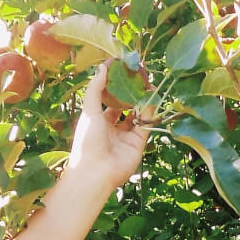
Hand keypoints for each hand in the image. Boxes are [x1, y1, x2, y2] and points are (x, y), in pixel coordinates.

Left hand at [64, 61, 150, 195]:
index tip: (122, 72)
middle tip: (139, 76)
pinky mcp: (138, 144)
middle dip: (131, 93)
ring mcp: (126, 137)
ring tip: (149, 84)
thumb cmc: (87, 141)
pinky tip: (153, 98)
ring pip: (137, 115)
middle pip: (124, 107)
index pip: (107, 100)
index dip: (114, 86)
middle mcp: (112, 129)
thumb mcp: (89, 111)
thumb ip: (96, 89)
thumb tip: (103, 67)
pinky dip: (149, 113)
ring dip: (142, 101)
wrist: (96, 172)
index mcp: (97, 121)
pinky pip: (145, 125)